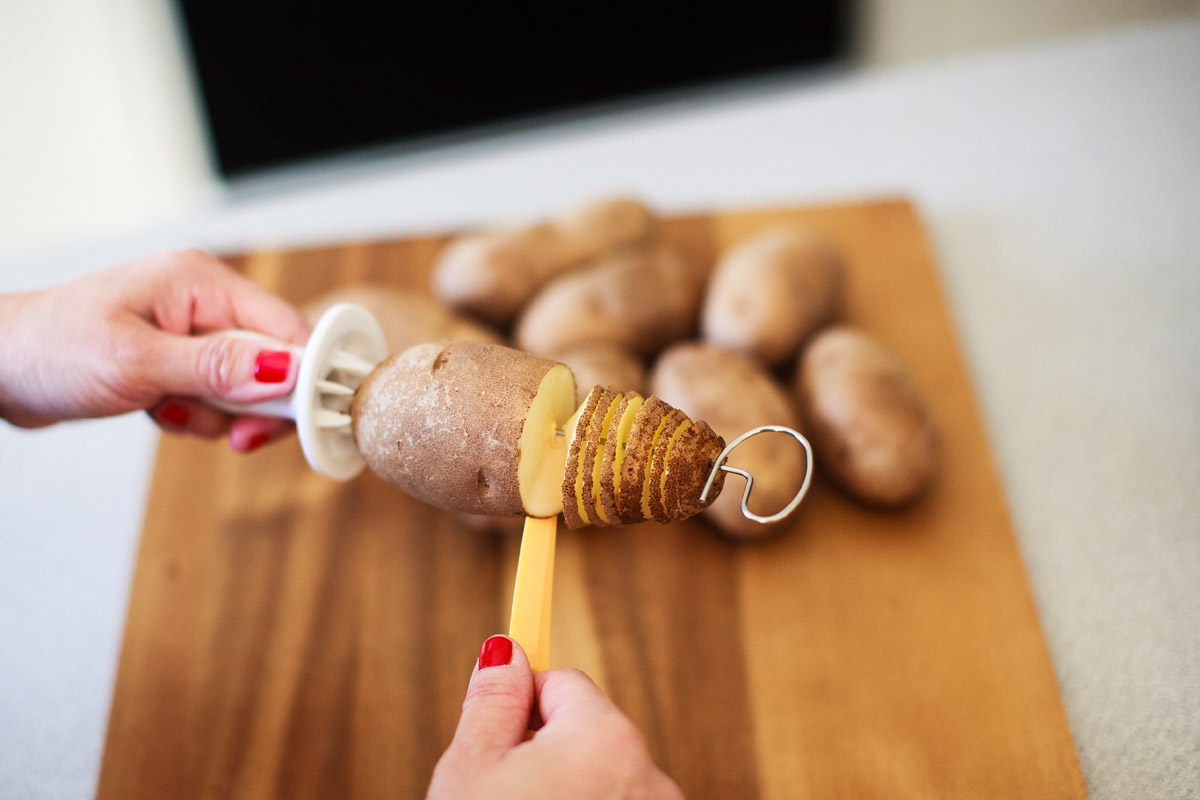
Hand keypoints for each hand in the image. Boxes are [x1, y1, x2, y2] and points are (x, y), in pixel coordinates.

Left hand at [0, 249, 310, 450]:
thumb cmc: (50, 348)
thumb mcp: (136, 362)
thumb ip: (215, 368)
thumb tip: (285, 371)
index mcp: (201, 281)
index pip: (286, 328)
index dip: (302, 376)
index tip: (303, 421)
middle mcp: (204, 300)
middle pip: (272, 360)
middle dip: (254, 404)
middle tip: (235, 438)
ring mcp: (191, 329)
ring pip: (245, 386)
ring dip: (218, 414)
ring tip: (170, 413)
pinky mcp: (179, 357)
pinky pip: (216, 395)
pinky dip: (197, 415)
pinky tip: (161, 411)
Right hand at [427, 636, 681, 799]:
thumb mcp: (470, 770)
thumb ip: (492, 700)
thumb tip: (505, 650)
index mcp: (604, 736)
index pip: (564, 682)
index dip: (523, 704)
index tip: (506, 716)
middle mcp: (648, 773)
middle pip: (590, 733)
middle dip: (547, 755)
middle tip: (502, 797)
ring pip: (605, 782)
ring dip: (570, 795)